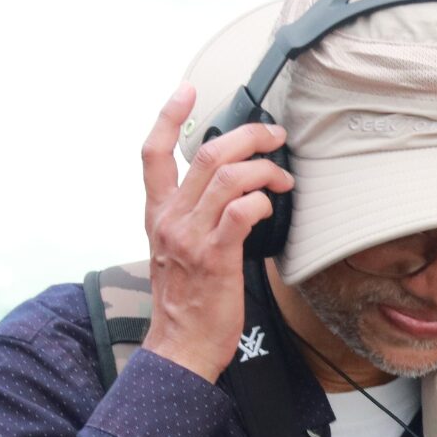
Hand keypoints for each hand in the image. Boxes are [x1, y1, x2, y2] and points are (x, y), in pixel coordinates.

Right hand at [138, 84, 294, 381]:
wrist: (180, 346)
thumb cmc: (188, 301)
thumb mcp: (177, 251)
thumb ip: (194, 218)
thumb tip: (231, 193)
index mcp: (158, 214)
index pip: (152, 153)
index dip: (168, 116)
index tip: (187, 90)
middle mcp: (170, 219)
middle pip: (206, 154)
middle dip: (248, 136)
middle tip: (275, 137)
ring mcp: (190, 237)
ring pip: (228, 176)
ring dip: (265, 168)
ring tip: (284, 180)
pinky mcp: (215, 257)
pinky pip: (242, 211)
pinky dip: (262, 200)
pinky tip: (272, 206)